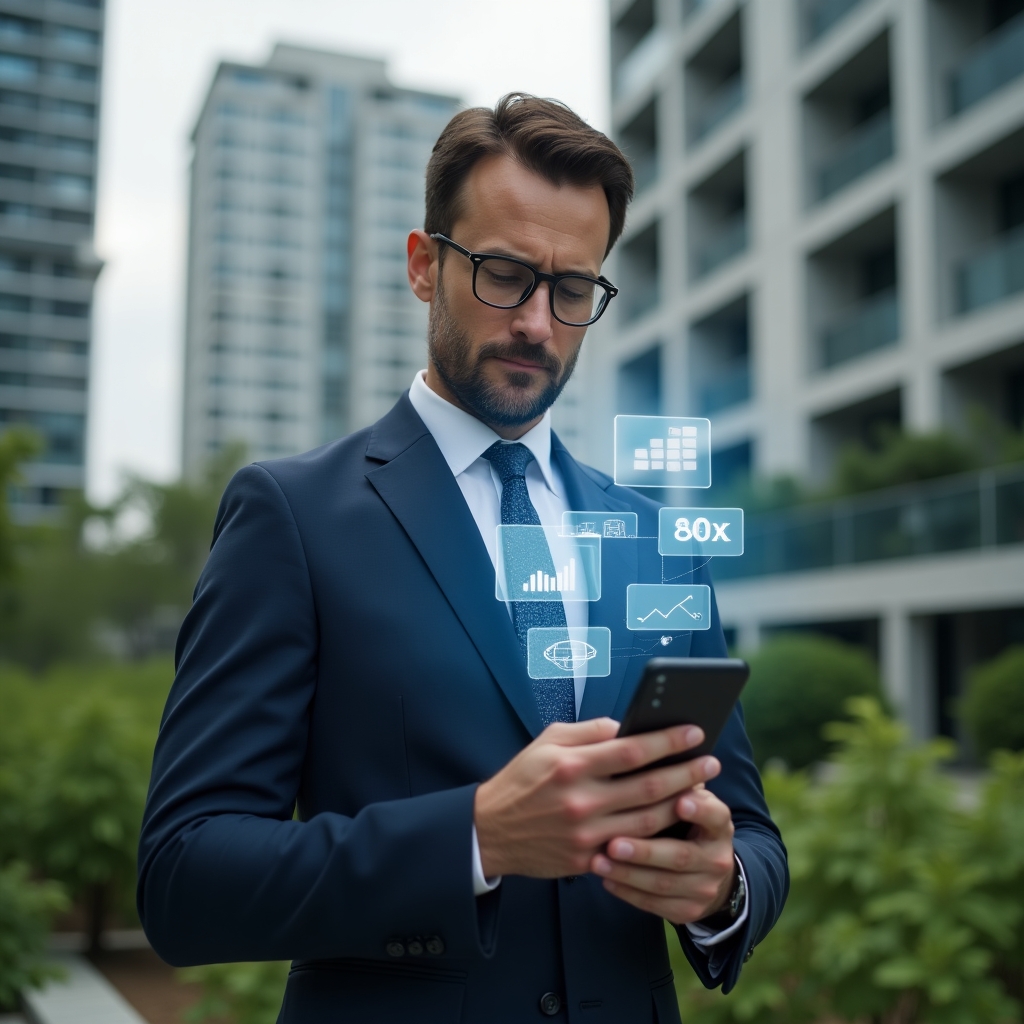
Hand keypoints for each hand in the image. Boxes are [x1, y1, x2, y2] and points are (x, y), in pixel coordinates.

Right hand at [474, 717, 718, 878]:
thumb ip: (589, 732)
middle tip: (711, 763)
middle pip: (649, 787)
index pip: (632, 750)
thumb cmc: (522, 779)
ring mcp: (586, 835)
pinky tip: (675, 823)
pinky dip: (657, 836)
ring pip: (648, 821)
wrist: (490, 830)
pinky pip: (631, 848)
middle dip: (686, 773)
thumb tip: (628, 727)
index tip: (694, 732)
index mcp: (572, 765)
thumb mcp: (547, 741)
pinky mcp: (586, 860)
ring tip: (702, 791)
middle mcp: (582, 800)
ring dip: (680, 805)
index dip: (668, 741)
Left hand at [590, 784, 736, 925]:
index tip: (680, 800)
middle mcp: (717, 858)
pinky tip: (605, 879)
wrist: (709, 871)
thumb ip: (676, 782)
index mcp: (719, 824)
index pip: (715, 815)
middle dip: (646, 851)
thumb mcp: (692, 800)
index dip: (700, 809)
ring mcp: (704, 888)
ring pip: (663, 884)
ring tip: (597, 861)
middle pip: (681, 856)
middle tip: (614, 843)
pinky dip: (628, 892)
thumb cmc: (686, 821)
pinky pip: (654, 904)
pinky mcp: (687, 910)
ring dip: (628, 874)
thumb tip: (645, 748)